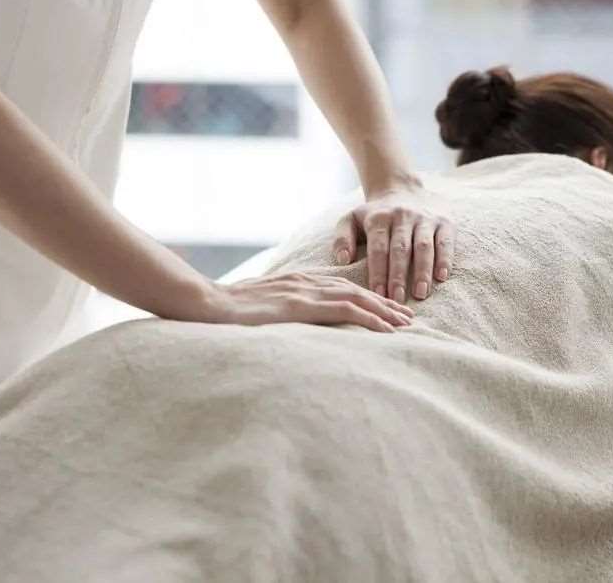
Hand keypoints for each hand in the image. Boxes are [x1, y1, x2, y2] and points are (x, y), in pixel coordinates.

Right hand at [208, 272, 413, 332]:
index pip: (341, 287)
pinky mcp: (301, 306)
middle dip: (384, 302)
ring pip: (357, 298)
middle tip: (407, 317)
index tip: (387, 309)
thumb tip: (286, 322)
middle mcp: (306, 282)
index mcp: (297, 281)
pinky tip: (386, 330)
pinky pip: (344, 311)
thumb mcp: (258, 306)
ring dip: (384, 311)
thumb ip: (277, 309)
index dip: (368, 297)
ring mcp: (304, 292)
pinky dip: (369, 319)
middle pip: (356, 290)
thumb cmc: (225, 309)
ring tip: (405, 325)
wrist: (206, 303)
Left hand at [332, 186, 455, 302]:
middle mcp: (402, 216)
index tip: (377, 295)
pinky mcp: (444, 222)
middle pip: (401, 249)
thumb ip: (342, 238)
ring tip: (420, 293)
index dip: (378, 272)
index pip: (378, 248)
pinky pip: (445, 241)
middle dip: (398, 276)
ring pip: (424, 246)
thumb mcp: (351, 219)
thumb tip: (343, 260)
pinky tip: (441, 277)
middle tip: (397, 299)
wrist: (401, 189)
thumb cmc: (374, 215)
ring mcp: (425, 218)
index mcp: (379, 218)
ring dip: (422, 271)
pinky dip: (445, 259)